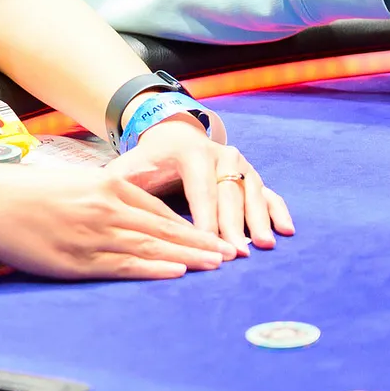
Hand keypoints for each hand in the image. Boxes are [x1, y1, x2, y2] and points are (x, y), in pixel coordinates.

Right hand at [0, 163, 236, 278]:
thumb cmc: (21, 192)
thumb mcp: (68, 184)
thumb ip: (97, 196)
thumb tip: (117, 212)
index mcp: (105, 185)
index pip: (158, 208)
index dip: (188, 225)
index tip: (211, 235)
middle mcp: (107, 207)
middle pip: (165, 228)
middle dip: (200, 242)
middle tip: (230, 254)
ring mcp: (95, 233)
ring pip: (153, 246)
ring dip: (189, 256)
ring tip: (217, 265)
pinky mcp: (80, 258)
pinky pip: (126, 264)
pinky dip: (155, 268)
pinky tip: (178, 272)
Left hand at [110, 116, 293, 255]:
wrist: (171, 137)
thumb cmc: (147, 161)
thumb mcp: (129, 168)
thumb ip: (119, 186)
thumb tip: (103, 205)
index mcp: (190, 152)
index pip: (199, 190)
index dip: (205, 218)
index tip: (205, 243)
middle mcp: (220, 154)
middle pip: (229, 194)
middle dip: (234, 225)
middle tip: (238, 253)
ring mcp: (239, 164)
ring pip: (252, 192)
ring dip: (259, 219)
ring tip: (264, 244)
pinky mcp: (251, 174)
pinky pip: (269, 192)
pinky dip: (277, 210)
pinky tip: (286, 230)